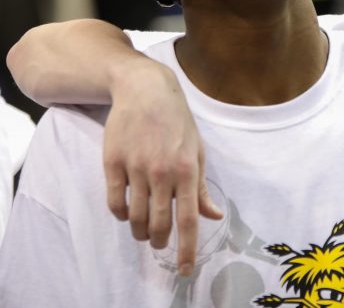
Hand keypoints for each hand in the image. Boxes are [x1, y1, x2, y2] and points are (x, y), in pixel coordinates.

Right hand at [102, 57, 222, 275]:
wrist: (145, 90)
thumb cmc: (177, 122)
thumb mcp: (198, 151)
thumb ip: (202, 187)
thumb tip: (215, 215)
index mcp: (188, 170)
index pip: (189, 219)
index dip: (188, 248)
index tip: (187, 270)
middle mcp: (162, 171)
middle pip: (159, 223)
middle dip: (159, 242)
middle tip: (159, 245)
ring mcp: (135, 167)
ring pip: (135, 217)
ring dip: (140, 231)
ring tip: (144, 232)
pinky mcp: (112, 162)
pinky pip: (114, 202)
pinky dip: (121, 214)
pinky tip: (127, 212)